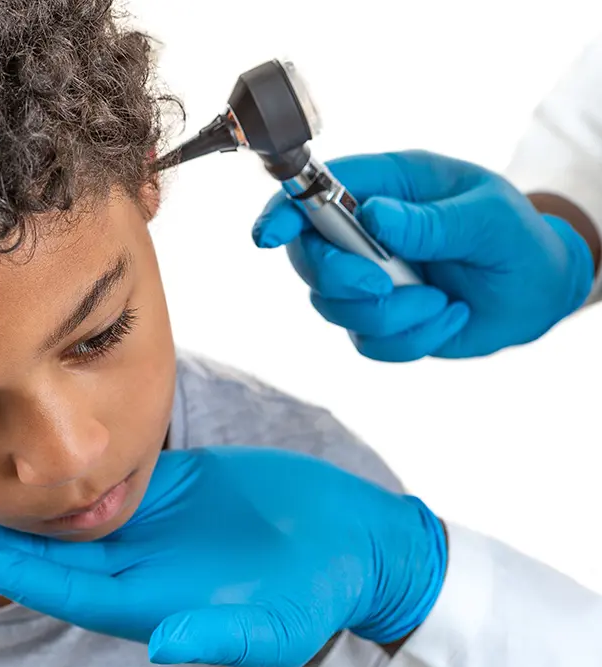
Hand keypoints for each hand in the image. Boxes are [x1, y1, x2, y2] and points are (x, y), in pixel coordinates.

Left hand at [0, 447, 446, 666]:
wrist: (350, 541)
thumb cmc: (319, 588)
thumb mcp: (280, 624)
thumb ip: (229, 640)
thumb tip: (171, 648)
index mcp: (144, 598)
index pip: (52, 582)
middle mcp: (132, 565)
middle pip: (41, 548)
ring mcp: (146, 527)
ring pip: (62, 513)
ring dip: (12, 496)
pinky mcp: (166, 490)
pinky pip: (102, 479)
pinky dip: (62, 467)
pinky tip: (33, 445)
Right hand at [253, 150, 595, 360]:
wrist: (538, 293)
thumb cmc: (516, 239)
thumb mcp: (488, 218)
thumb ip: (431, 220)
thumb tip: (374, 216)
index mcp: (386, 187)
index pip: (314, 192)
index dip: (284, 212)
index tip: (269, 236)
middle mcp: (364, 232)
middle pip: (307, 257)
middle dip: (340, 279)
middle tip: (383, 286)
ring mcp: (366, 278)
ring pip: (332, 307)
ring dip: (391, 314)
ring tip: (442, 300)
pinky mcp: (378, 320)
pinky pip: (367, 342)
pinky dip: (411, 339)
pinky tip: (447, 316)